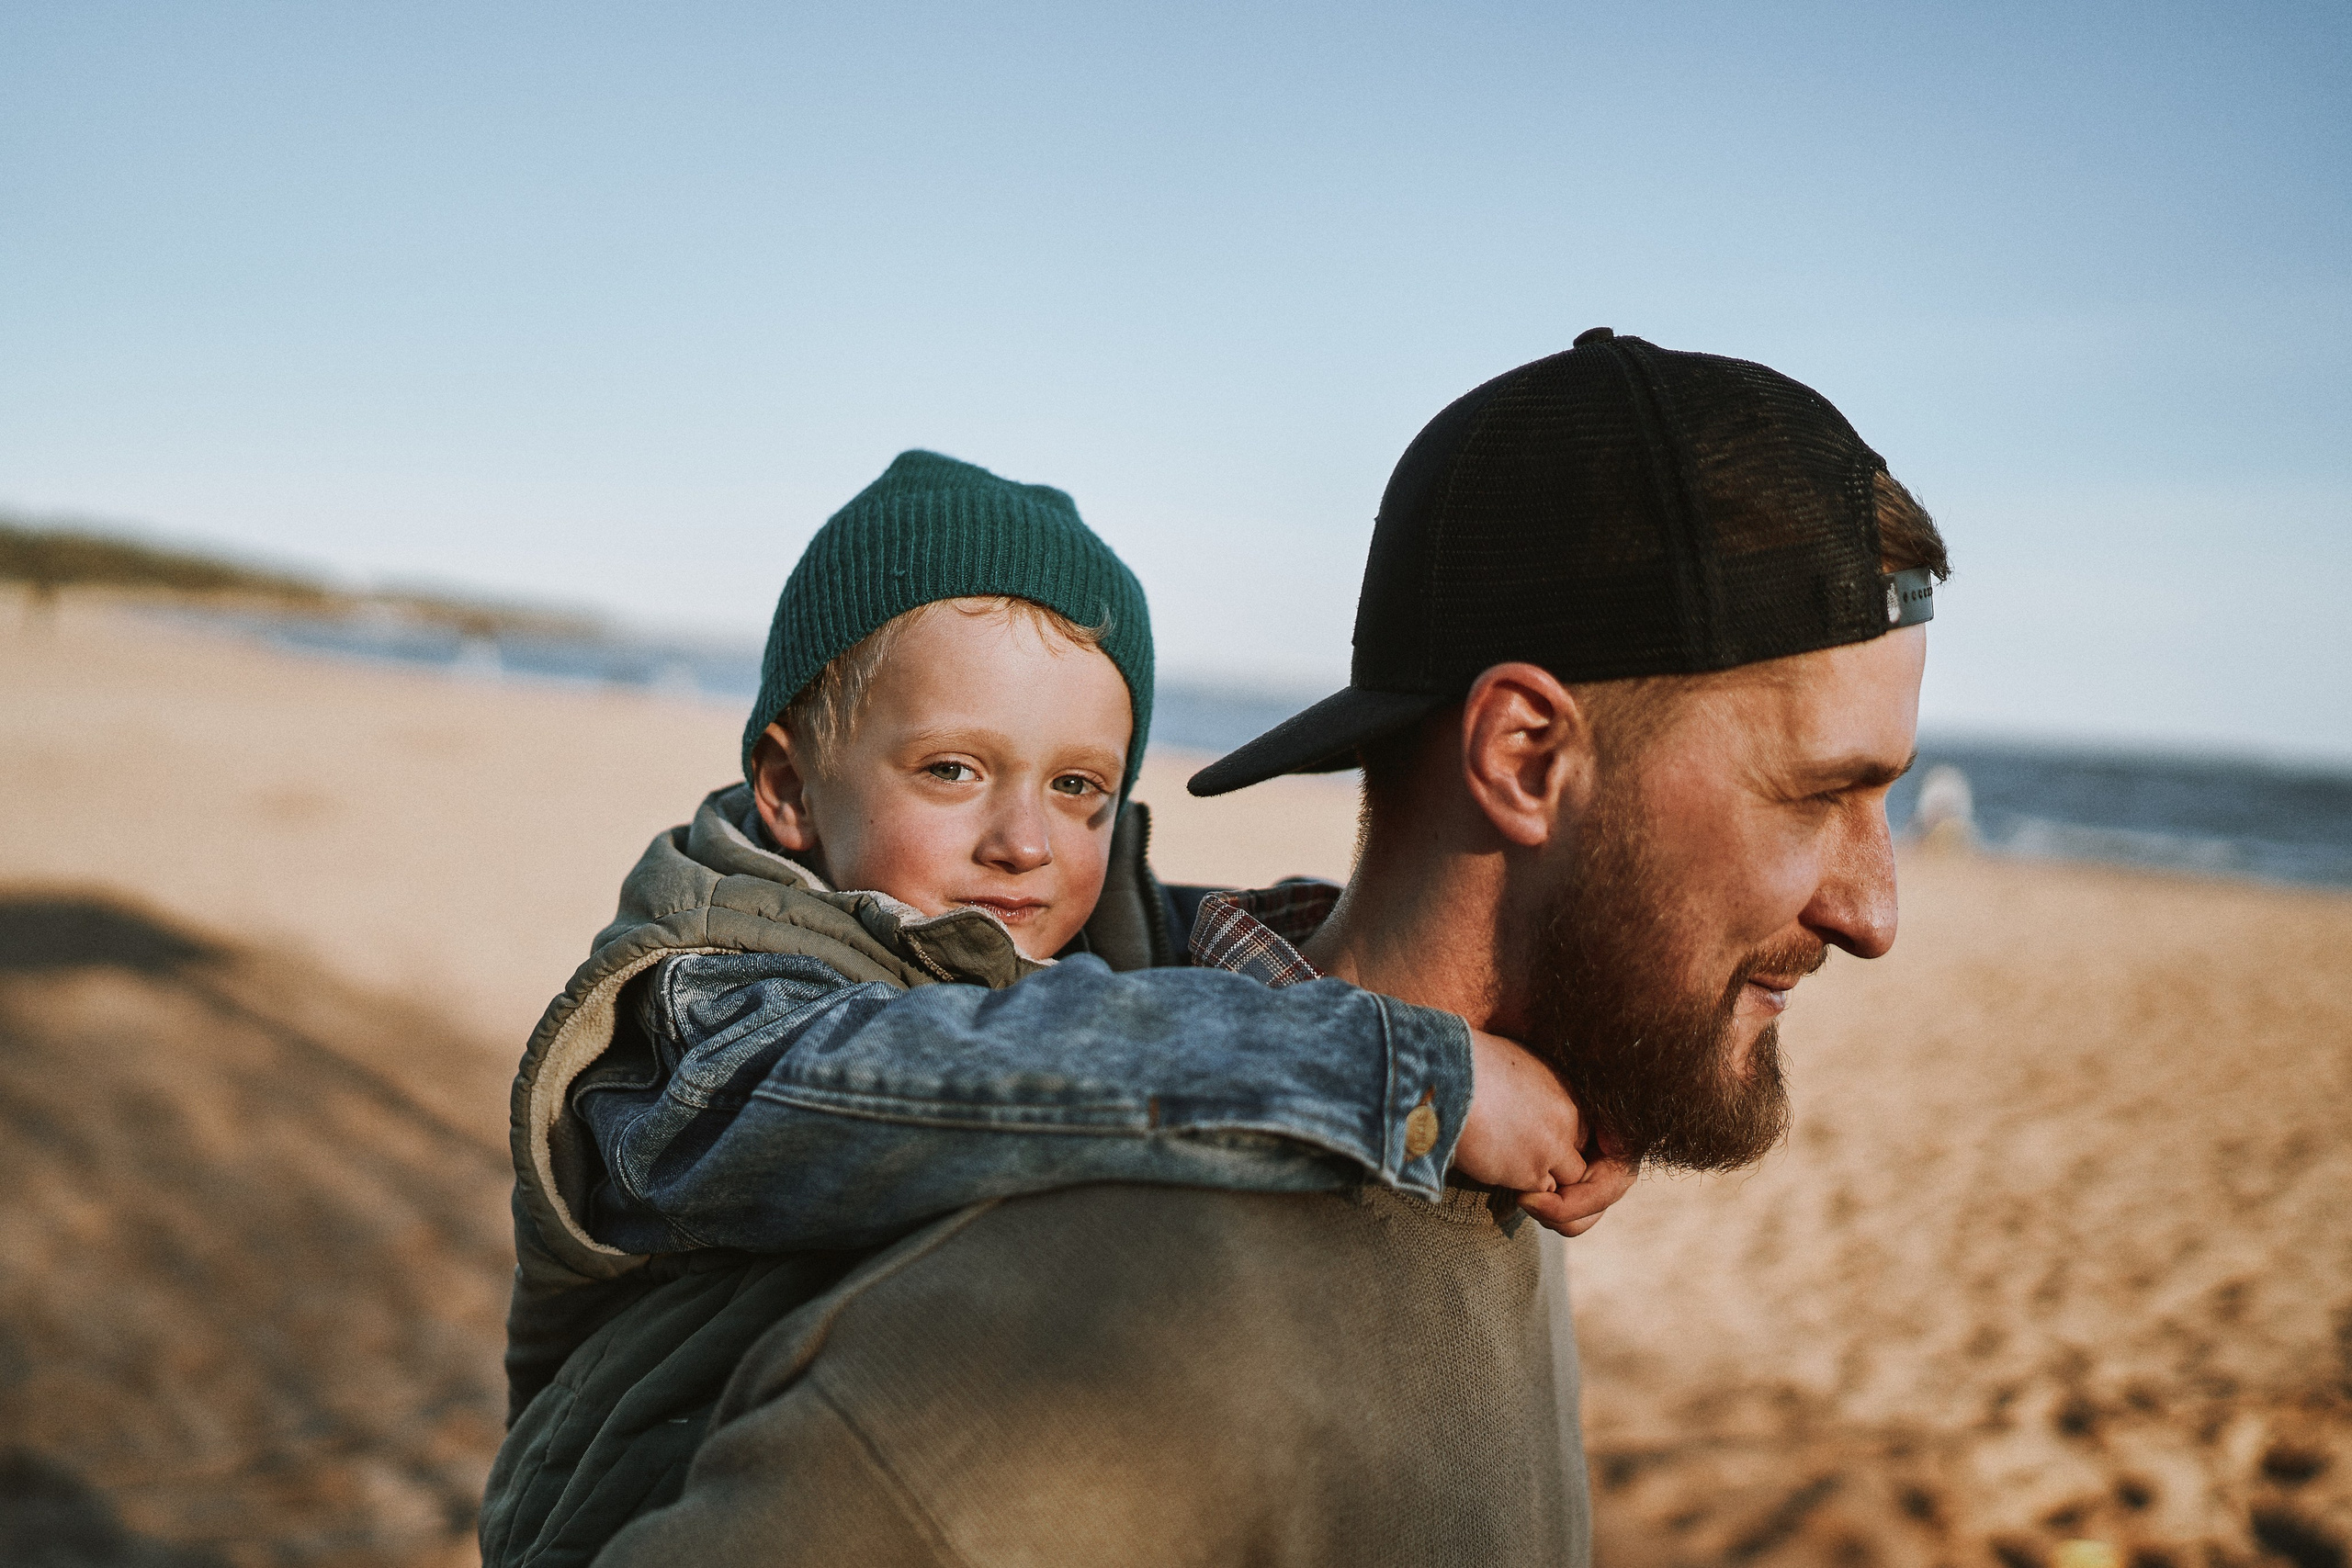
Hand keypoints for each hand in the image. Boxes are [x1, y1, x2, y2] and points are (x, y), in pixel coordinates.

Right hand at [1453, 1029, 1635, 1236]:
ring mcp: (1553, 1144)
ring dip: (1544, 1185)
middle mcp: (1567, 1114)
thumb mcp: (1511, 1066)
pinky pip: (1544, 1197)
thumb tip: (1521, 1102)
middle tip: (1527, 1170)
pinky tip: (1500, 1174)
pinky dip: (1527, 1196)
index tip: (1532, 1146)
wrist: (1442, 1075)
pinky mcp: (1533, 1169)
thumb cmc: (1462, 1064)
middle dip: (1558, 1169)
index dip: (1559, 1143)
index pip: (1580, 1128)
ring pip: (1569, 1182)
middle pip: (1578, 1156)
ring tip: (1514, 1175)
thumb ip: (1529, 1088)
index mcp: (1564, 1085)